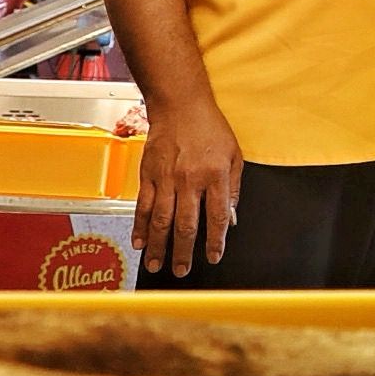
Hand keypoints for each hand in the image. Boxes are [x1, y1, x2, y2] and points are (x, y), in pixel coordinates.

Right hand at [135, 94, 241, 278]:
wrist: (180, 104)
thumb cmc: (209, 128)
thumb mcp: (234, 154)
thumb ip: (234, 188)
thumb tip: (232, 218)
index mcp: (215, 176)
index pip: (217, 216)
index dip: (216, 240)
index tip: (214, 257)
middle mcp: (190, 180)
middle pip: (186, 224)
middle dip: (183, 251)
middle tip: (181, 270)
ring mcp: (166, 178)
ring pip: (161, 219)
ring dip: (159, 245)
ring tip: (157, 264)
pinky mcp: (148, 174)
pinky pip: (143, 206)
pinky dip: (140, 226)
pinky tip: (140, 242)